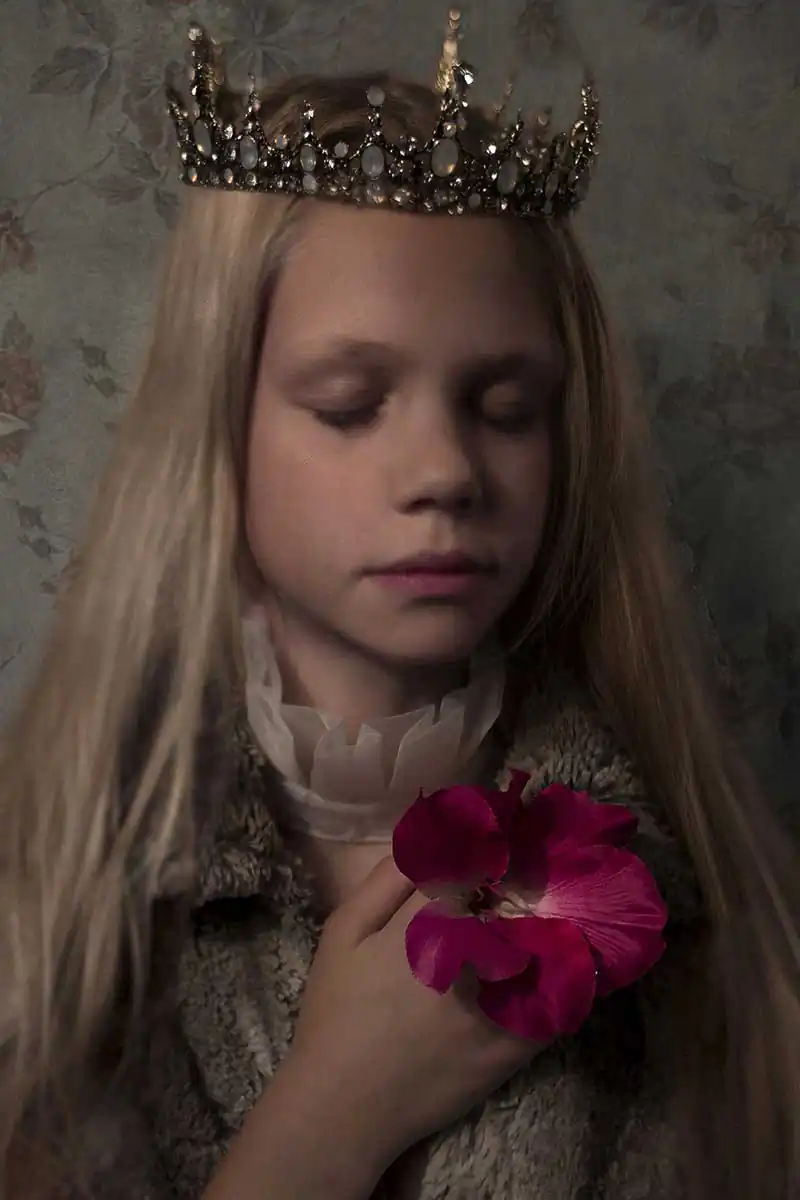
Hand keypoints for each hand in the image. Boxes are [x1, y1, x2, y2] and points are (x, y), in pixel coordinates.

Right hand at [285, 856, 543, 1171]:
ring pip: (549, 942)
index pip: (483, 862)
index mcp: (430, 919)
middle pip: (521, 898)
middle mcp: (474, 954)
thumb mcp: (343, 931)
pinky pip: (560, 1000)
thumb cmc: (337, 1011)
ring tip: (558, 907)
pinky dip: (567, 974)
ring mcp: (502, 1002)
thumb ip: (385, 879)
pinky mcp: (517, 1045)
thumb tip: (430, 835)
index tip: (510, 832)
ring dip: (555, 921)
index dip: (498, 845)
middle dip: (532, 880)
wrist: (344, 1105)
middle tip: (540, 865)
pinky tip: (566, 959)